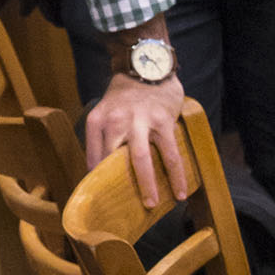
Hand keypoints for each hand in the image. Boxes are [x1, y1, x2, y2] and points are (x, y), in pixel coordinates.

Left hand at [86, 75, 187, 211]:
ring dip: (149, 185)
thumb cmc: (126, 95)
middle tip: (124, 208)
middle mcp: (116, 120)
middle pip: (114, 161)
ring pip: (143, 160)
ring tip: (154, 205)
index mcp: (98, 120)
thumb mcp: (104, 110)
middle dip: (119, 188)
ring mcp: (140, 121)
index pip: (94, 158)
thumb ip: (101, 136)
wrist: (147, 65)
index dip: (98, 182)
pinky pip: (170, 154)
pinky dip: (176, 176)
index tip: (104, 201)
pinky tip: (180, 191)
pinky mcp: (163, 122)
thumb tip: (102, 172)